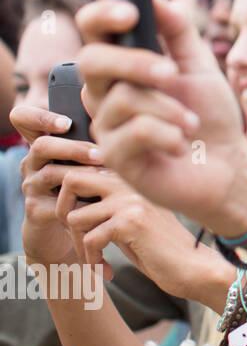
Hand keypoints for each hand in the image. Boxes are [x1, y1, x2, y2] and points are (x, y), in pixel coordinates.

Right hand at [11, 106, 101, 266]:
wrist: (72, 230)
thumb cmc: (89, 188)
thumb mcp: (92, 162)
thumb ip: (96, 141)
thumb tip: (122, 123)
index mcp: (45, 145)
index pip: (24, 118)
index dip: (40, 116)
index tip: (68, 123)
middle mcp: (33, 162)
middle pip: (42, 145)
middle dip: (74, 148)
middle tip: (100, 154)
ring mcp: (32, 186)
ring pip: (50, 172)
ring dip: (81, 173)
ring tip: (107, 175)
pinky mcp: (36, 209)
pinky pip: (55, 202)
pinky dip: (80, 200)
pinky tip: (101, 200)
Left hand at [56, 166, 233, 303]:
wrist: (194, 269)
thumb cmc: (162, 250)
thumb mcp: (131, 222)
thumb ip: (106, 208)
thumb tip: (66, 207)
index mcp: (133, 180)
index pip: (83, 173)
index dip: (70, 200)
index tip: (81, 228)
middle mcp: (132, 184)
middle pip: (72, 181)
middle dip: (63, 211)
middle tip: (77, 238)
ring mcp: (132, 201)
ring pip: (75, 217)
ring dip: (78, 245)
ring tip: (95, 261)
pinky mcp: (131, 222)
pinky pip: (89, 240)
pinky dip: (92, 261)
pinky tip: (107, 270)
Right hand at [73, 0, 246, 234]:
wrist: (226, 165)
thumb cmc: (208, 115)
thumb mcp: (199, 67)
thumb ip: (179, 33)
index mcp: (121, 66)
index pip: (93, 31)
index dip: (103, 15)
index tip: (132, 11)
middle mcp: (103, 93)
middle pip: (92, 61)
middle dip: (137, 63)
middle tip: (173, 73)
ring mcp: (105, 125)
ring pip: (124, 99)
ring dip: (171, 109)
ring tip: (191, 123)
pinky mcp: (114, 157)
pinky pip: (138, 132)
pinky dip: (171, 135)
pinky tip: (182, 144)